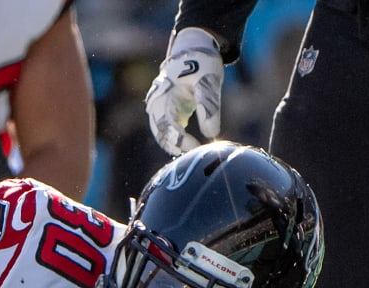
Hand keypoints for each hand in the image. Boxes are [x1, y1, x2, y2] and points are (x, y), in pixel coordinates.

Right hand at [145, 27, 223, 154]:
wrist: (195, 50)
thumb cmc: (201, 64)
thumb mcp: (209, 82)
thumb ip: (208, 107)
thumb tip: (211, 134)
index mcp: (163, 94)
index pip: (166, 124)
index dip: (179, 138)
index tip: (196, 147)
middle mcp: (157, 102)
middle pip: (159, 132)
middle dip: (174, 145)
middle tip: (193, 155)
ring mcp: (161, 107)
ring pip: (161, 132)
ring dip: (173, 145)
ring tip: (192, 154)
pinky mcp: (169, 110)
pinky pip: (168, 129)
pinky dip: (177, 139)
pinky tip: (190, 147)